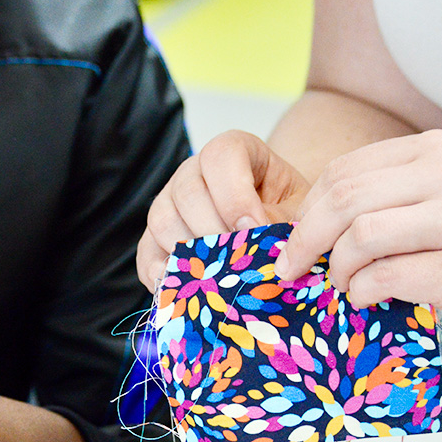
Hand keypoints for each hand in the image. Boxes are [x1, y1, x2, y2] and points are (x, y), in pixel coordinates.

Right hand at [137, 130, 310, 288]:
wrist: (276, 224)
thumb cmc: (287, 212)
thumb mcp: (296, 211)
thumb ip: (280, 224)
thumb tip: (260, 252)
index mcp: (232, 151)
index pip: (220, 157)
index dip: (235, 195)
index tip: (254, 229)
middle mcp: (193, 171)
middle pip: (186, 192)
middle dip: (212, 231)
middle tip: (236, 260)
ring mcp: (169, 202)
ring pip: (162, 221)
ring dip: (189, 253)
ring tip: (218, 276)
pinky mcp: (155, 236)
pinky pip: (146, 254)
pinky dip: (163, 275)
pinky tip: (188, 289)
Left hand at [274, 129, 441, 346]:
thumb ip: (386, 195)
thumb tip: (306, 224)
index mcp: (435, 152)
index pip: (343, 172)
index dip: (306, 210)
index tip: (292, 239)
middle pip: (343, 200)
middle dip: (304, 240)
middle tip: (292, 268)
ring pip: (359, 238)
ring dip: (336, 269)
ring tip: (342, 284)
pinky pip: (384, 279)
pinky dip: (360, 293)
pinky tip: (366, 298)